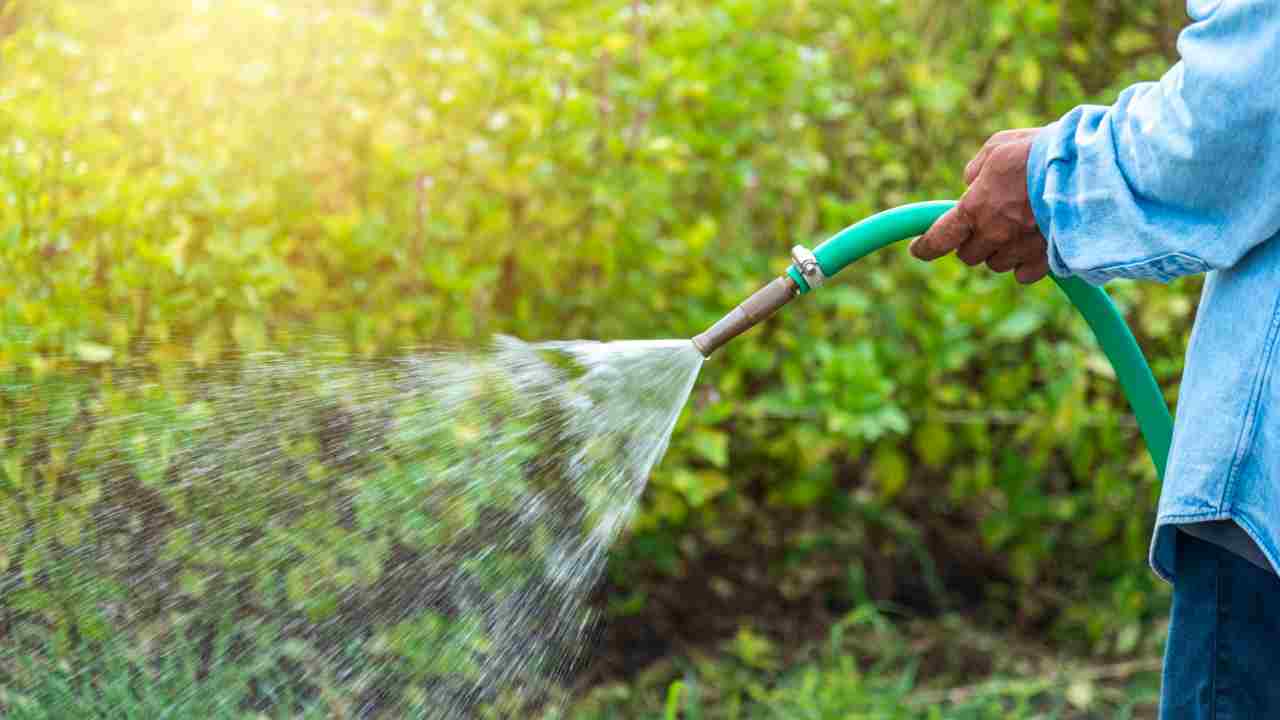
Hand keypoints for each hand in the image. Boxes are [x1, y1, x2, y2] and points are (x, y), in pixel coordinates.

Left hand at [910, 128, 1048, 283]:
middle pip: (969, 255)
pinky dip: (1024, 263)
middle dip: (972, 241)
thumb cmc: (1041, 152)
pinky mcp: (1045, 261)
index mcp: (974, 208)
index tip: (919, 250)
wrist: (1091, 169)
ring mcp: (1019, 251)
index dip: (925, 248)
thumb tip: (970, 184)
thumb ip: (976, 170)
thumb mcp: (998, 147)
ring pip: (996, 264)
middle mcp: (993, 235)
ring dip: (999, 251)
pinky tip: (1034, 244)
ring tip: (1019, 226)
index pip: (938, 240)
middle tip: (988, 222)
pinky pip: (1023, 274)